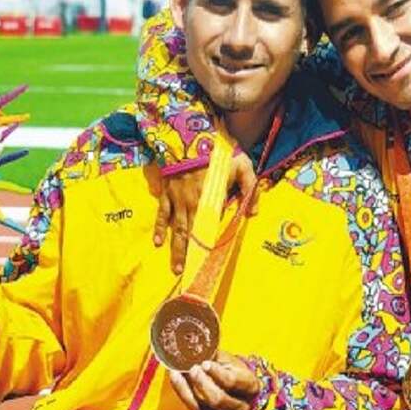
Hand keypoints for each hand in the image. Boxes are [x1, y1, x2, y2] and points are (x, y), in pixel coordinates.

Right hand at [154, 153, 256, 274]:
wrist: (190, 135)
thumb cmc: (219, 152)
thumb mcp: (242, 166)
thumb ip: (250, 188)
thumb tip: (252, 213)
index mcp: (211, 201)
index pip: (211, 229)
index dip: (210, 246)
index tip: (209, 263)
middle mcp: (192, 204)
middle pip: (191, 235)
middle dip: (189, 255)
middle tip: (186, 274)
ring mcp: (177, 200)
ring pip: (176, 229)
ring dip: (176, 249)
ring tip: (176, 267)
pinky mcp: (167, 193)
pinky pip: (162, 214)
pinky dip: (160, 228)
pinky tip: (157, 242)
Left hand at [167, 351, 260, 409]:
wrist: (242, 395)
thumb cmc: (236, 373)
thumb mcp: (231, 362)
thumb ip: (216, 357)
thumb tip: (195, 350)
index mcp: (251, 387)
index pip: (232, 382)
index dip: (216, 373)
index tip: (204, 363)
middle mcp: (242, 408)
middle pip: (217, 400)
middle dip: (200, 383)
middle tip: (191, 369)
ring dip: (186, 391)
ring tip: (176, 374)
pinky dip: (183, 397)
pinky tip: (177, 383)